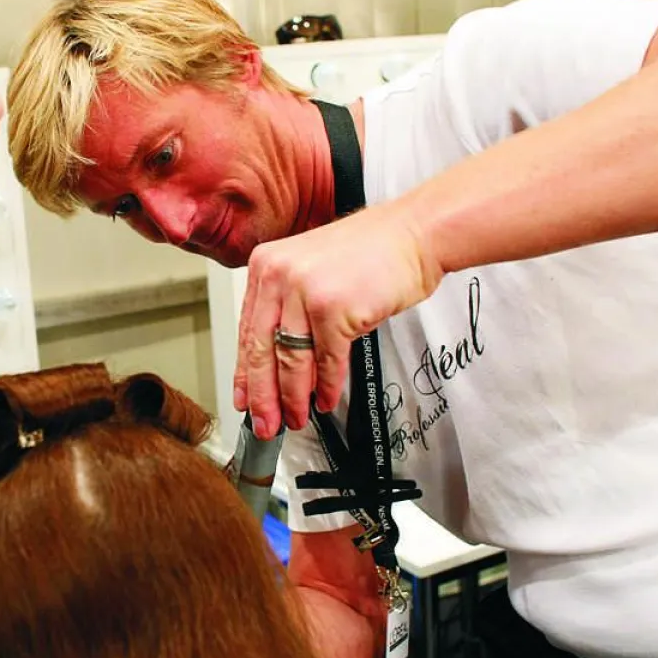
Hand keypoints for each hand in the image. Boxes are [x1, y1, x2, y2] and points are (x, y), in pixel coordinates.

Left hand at [233, 202, 442, 439]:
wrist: (413, 233)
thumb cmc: (369, 252)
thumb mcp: (311, 271)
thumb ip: (288, 310)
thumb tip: (278, 365)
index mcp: (265, 266)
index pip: (247, 331)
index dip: (244, 373)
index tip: (244, 399)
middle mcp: (279, 275)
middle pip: (262, 350)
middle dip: (263, 396)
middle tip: (265, 424)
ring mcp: (305, 291)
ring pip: (291, 360)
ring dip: (294, 398)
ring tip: (296, 418)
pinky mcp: (334, 309)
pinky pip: (326, 361)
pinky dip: (327, 387)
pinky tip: (326, 400)